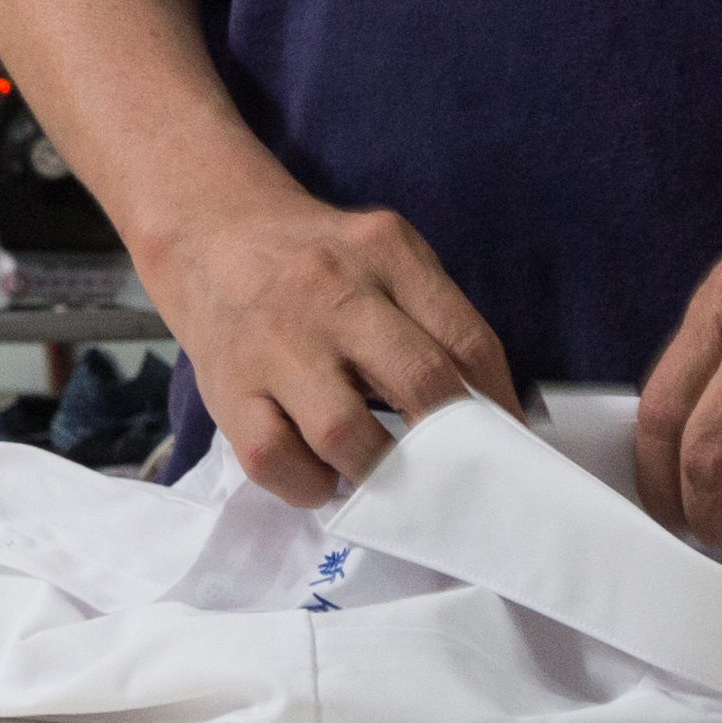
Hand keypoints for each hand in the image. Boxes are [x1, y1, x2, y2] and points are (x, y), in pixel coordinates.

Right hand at [144, 187, 512, 506]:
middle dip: (452, 443)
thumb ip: (437, 318)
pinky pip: (277, 461)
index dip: (498, 405)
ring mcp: (274, 344)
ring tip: (389, 473)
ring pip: (344, 434)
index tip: (508, 445)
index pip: (466, 340)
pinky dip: (313, 485)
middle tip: (460, 471)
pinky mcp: (230, 392)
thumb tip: (495, 412)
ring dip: (380, 471)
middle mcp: (329, 292)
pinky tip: (327, 472)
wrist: (212, 237)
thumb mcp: (385, 257)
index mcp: (384, 252)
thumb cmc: (319, 264)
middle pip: (418, 382)